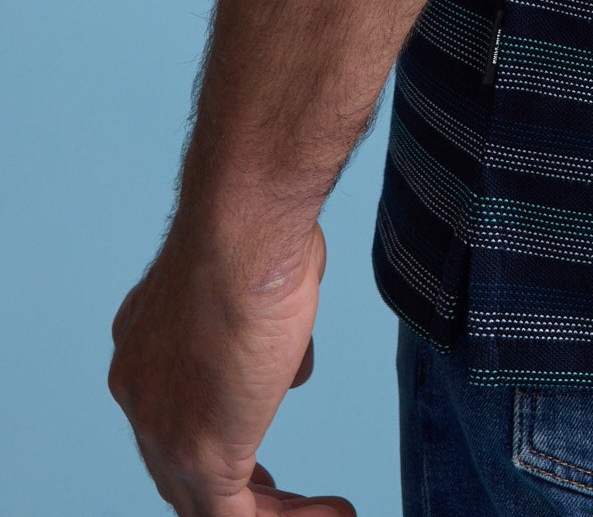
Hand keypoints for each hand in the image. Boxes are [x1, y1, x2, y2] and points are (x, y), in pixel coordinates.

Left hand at [109, 218, 354, 516]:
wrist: (241, 229)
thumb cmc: (255, 227)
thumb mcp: (263, 280)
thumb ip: (271, 329)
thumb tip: (290, 367)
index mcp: (144, 343)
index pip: (172, 411)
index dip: (220, 430)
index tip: (258, 445)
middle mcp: (139, 391)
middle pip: (179, 468)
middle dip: (238, 486)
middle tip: (281, 496)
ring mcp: (163, 430)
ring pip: (206, 504)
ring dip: (270, 511)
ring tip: (323, 512)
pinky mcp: (201, 456)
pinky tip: (330, 513)